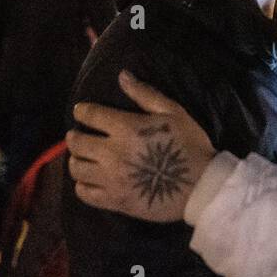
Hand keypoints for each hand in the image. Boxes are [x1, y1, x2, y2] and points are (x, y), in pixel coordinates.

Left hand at [66, 70, 215, 222]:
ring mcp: (111, 180)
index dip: (82, 111)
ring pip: (76, 168)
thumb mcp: (173, 112)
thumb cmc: (190, 145)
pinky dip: (82, 185)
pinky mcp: (114, 201)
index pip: (91, 115)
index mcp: (126, 128)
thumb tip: (122, 75)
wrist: (202, 186)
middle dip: (74, 136)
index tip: (81, 111)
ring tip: (83, 158)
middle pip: (77, 143)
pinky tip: (90, 180)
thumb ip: (145, 93)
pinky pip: (84, 193)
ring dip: (76, 160)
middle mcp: (113, 153)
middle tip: (77, 135)